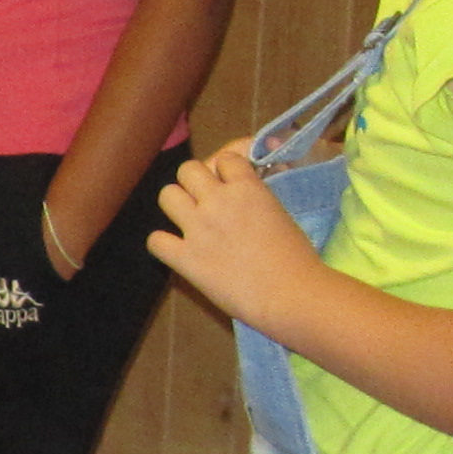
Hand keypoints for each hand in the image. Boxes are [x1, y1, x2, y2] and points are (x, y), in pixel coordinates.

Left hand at [152, 146, 315, 323]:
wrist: (290, 295)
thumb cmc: (297, 258)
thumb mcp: (280, 212)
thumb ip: (257, 196)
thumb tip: (248, 188)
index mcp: (247, 187)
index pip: (225, 158)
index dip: (227, 170)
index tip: (233, 183)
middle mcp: (218, 201)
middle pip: (188, 168)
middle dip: (195, 182)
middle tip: (206, 201)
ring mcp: (198, 228)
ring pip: (167, 195)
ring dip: (177, 205)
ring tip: (189, 221)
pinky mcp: (185, 259)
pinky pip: (155, 240)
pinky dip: (163, 244)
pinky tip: (178, 251)